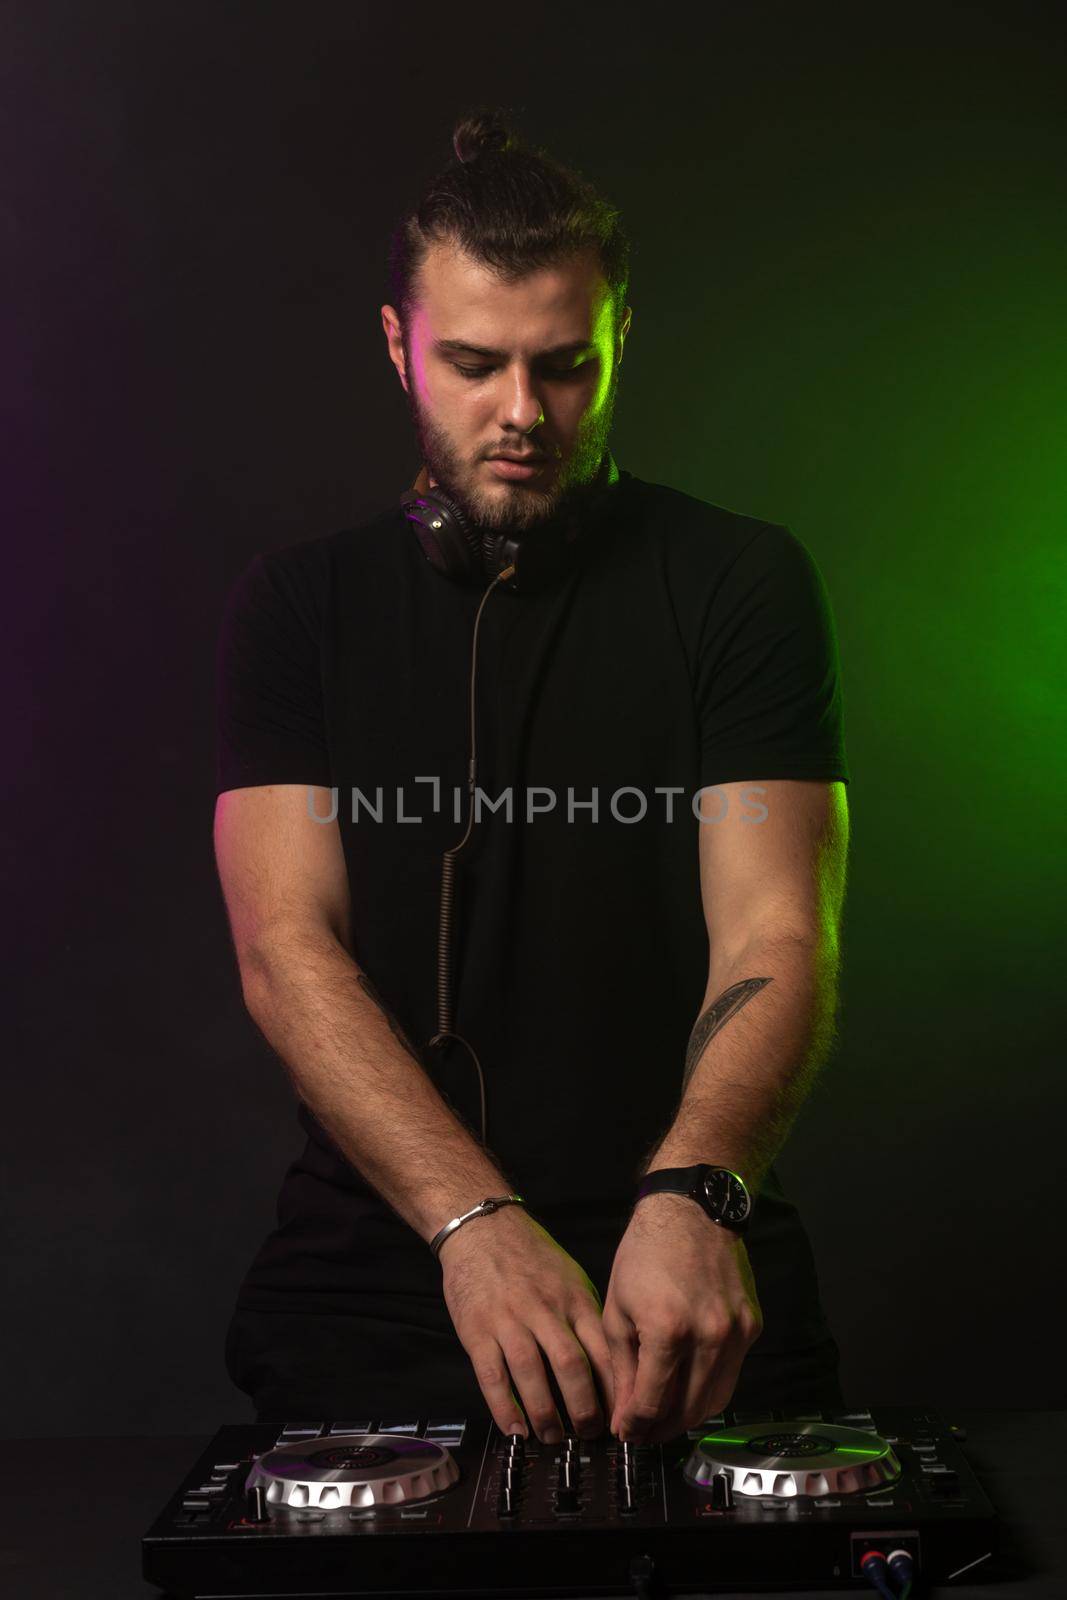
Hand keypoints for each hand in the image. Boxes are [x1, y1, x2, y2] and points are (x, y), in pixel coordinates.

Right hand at [440, 1204, 614, 1442]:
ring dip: (546, 1415)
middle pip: (572, 1365)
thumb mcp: (570, 1277)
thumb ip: (586, 1317)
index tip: (623, 1414)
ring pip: (532, 1374)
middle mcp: (544, 1309)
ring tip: (554, 1437)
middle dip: (584, 1408)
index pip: (602, 1348)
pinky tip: (516, 1428)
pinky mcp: (477, 1330)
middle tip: (591, 1434)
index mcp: (573, 1298)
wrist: (482, 1227)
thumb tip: (609, 1362)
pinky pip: (493, 1375)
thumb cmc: (530, 1254)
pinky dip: (505, 1407)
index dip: (615, 1388)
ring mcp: (509, 1320)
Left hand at [603, 1193, 762, 1442]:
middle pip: (688, 1412)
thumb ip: (623, 1366)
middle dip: (661, 1430)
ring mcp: (736, 1332)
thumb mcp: (619, 1307)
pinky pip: (731, 1373)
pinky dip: (709, 1386)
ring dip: (688, 1416)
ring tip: (664, 1415)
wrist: (692, 1209)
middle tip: (642, 1431)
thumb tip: (626, 1415)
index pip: (652, 1403)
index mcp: (668, 1330)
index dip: (634, 1426)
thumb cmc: (646, 1252)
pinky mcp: (751, 1326)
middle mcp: (709, 1336)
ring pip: (716, 1400)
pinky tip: (688, 1382)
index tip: (624, 1432)